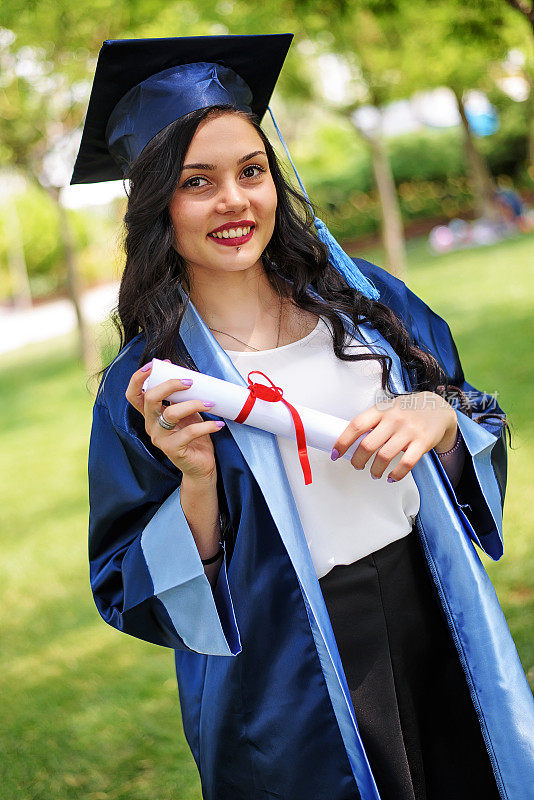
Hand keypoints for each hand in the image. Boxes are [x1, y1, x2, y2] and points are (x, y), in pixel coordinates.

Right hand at [125, 361, 224, 481]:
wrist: (200, 465)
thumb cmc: (193, 437)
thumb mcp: (187, 412)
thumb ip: (181, 397)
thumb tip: (186, 374)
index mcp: (151, 415)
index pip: (134, 395)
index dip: (138, 378)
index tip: (154, 365)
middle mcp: (151, 425)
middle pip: (150, 398)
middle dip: (170, 385)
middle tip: (190, 382)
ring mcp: (160, 438)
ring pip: (171, 413)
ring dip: (193, 404)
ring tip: (210, 403)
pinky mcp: (173, 450)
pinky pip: (189, 432)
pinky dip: (206, 425)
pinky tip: (218, 424)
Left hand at [331, 391, 457, 481]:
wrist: (439, 408)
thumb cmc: (408, 410)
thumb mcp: (388, 408)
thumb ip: (373, 421)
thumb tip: (351, 440)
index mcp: (381, 411)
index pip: (356, 426)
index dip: (342, 442)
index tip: (336, 453)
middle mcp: (393, 419)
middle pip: (367, 445)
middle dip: (357, 461)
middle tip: (357, 466)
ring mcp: (408, 431)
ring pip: (384, 457)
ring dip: (375, 470)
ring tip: (374, 473)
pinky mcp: (422, 442)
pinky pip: (405, 464)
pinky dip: (396, 475)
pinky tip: (391, 477)